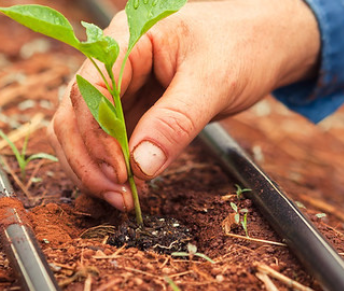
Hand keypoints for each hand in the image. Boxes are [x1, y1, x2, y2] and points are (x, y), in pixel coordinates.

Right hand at [48, 0, 319, 209]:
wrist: (267, 39)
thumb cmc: (244, 44)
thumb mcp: (215, 81)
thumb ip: (176, 121)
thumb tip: (140, 165)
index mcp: (130, 38)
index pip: (92, 88)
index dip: (97, 134)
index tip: (120, 171)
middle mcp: (116, 61)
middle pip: (75, 112)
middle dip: (89, 158)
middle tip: (118, 196)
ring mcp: (122, 86)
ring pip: (82, 131)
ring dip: (93, 168)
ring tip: (121, 199)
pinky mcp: (133, 109)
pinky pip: (107, 140)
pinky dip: (110, 167)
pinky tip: (127, 189)